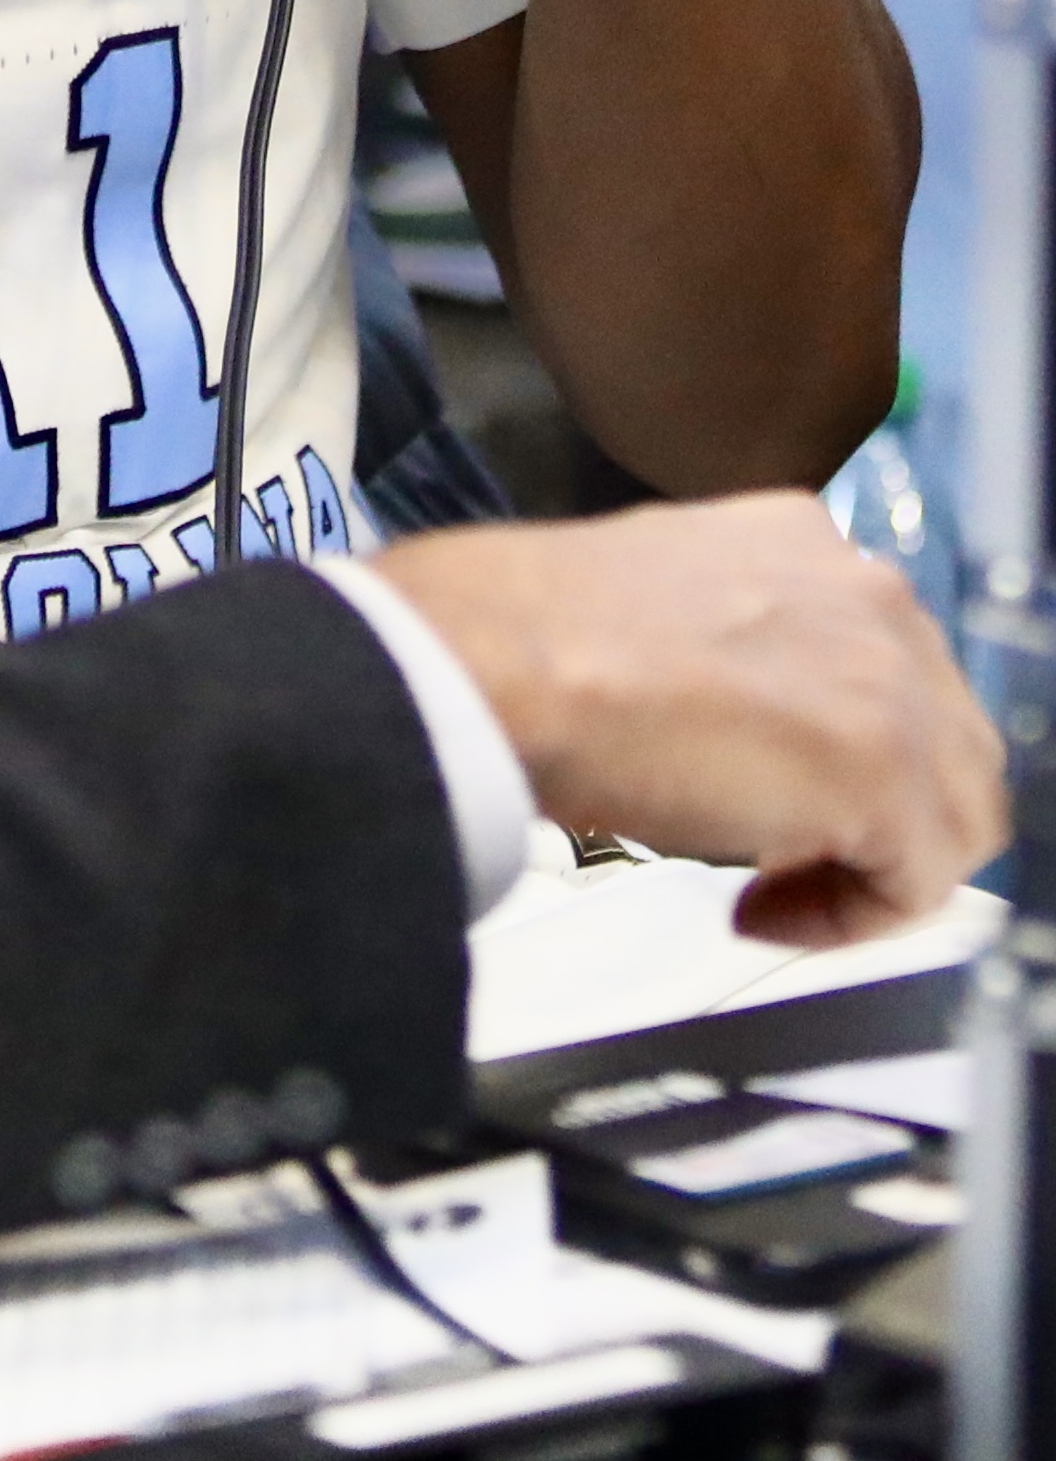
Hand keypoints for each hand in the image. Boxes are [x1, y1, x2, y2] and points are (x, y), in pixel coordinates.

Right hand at [372, 491, 1005, 945]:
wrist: (503, 656)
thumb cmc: (535, 636)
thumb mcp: (657, 606)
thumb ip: (729, 643)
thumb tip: (736, 719)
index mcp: (805, 541)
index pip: (883, 666)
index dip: (837, 750)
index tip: (776, 796)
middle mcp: (865, 593)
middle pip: (945, 738)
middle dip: (877, 810)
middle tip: (789, 856)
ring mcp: (887, 675)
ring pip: (958, 808)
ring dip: (875, 864)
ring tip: (777, 890)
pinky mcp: (885, 766)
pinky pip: (920, 881)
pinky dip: (851, 919)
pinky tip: (765, 912)